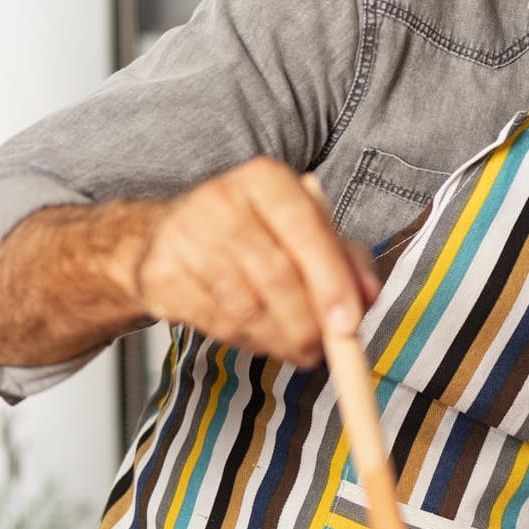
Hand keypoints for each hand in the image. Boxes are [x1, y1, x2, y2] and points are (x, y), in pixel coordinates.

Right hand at [126, 157, 379, 366]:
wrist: (166, 236)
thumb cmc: (255, 233)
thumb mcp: (309, 233)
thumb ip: (348, 262)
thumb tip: (368, 298)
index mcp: (266, 180)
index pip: (306, 230)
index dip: (331, 282)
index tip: (349, 324)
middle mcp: (220, 200)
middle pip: (277, 276)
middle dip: (308, 324)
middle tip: (323, 348)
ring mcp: (183, 237)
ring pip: (246, 309)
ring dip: (279, 339)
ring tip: (293, 343)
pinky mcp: (160, 275)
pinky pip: (216, 324)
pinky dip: (247, 341)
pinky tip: (256, 332)